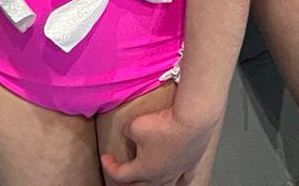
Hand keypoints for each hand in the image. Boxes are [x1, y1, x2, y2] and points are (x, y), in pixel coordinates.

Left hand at [101, 104, 216, 185]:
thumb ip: (127, 131)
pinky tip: (179, 178)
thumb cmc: (165, 125)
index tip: (105, 156)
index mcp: (143, 170)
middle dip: (129, 182)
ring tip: (149, 182)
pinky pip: (185, 178)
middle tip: (124, 174)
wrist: (193, 119)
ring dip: (153, 185)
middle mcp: (160, 176)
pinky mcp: (192, 162)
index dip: (109, 166)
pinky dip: (180, 180)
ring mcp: (178, 171)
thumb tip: (128, 132)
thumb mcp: (134, 125)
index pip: (120, 174)